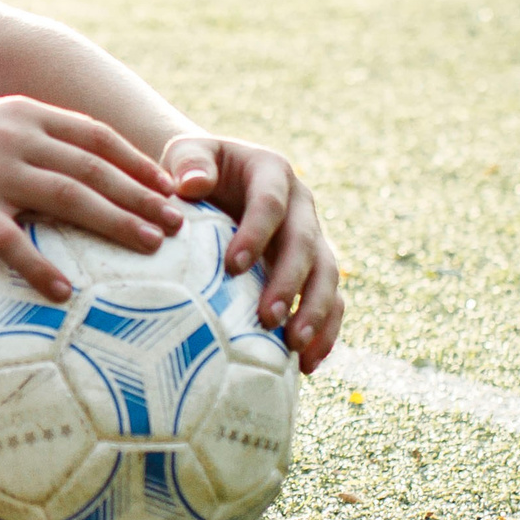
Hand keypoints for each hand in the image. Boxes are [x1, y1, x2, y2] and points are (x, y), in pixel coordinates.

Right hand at [0, 98, 180, 300]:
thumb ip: (39, 140)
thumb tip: (92, 166)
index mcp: (26, 115)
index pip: (96, 136)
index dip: (138, 162)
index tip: (170, 188)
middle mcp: (14, 138)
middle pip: (94, 168)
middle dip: (142, 196)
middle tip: (178, 223)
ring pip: (69, 198)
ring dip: (116, 223)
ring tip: (151, 246)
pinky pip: (12, 244)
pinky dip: (40, 267)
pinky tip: (66, 291)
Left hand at [160, 134, 342, 373]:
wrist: (214, 179)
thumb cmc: (193, 169)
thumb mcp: (188, 154)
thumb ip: (189, 163)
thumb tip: (189, 186)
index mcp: (272, 172)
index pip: (269, 203)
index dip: (254, 234)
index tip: (232, 268)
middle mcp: (301, 204)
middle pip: (305, 244)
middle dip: (289, 283)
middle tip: (269, 319)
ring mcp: (313, 237)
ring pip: (328, 275)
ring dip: (316, 313)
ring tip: (296, 349)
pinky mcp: (314, 268)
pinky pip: (331, 299)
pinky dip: (326, 331)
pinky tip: (308, 365)